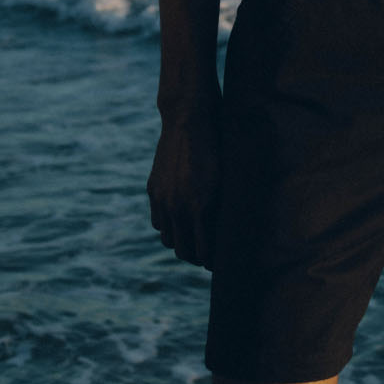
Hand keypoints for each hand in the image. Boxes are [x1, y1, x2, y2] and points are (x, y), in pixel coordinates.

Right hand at [146, 87, 220, 268]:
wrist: (189, 119)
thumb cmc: (219, 146)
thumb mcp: (227, 178)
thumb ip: (224, 207)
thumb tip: (229, 233)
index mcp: (201, 206)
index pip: (204, 251)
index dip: (212, 262)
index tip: (221, 265)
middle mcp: (178, 206)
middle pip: (184, 251)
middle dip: (197, 258)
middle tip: (209, 258)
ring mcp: (162, 198)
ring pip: (168, 239)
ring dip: (181, 244)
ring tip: (195, 242)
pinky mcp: (153, 190)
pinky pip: (158, 221)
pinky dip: (169, 227)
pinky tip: (181, 223)